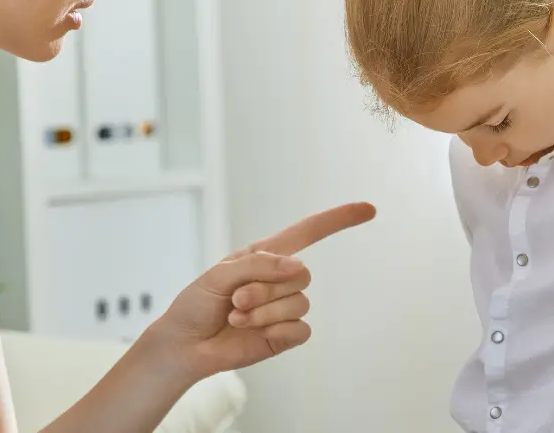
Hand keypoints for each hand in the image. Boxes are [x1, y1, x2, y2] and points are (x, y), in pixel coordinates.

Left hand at [146, 202, 375, 381]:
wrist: (185, 344)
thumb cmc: (196, 304)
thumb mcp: (219, 274)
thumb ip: (258, 265)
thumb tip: (298, 267)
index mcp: (265, 256)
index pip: (308, 232)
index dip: (338, 220)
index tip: (368, 209)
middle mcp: (279, 280)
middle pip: (301, 274)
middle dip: (265, 288)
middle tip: (236, 299)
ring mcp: (283, 308)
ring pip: (299, 303)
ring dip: (264, 311)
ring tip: (237, 316)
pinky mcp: (283, 335)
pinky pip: (300, 329)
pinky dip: (276, 330)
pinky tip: (253, 332)